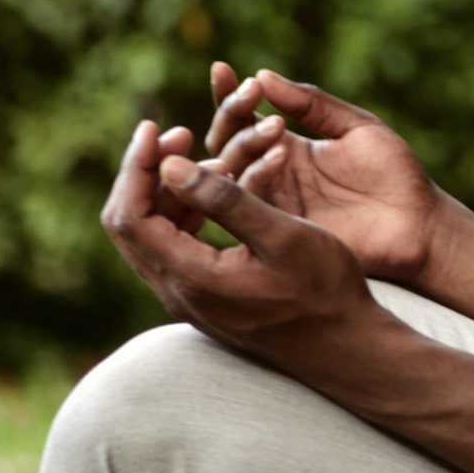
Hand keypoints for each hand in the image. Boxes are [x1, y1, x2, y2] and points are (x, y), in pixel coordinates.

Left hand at [101, 119, 377, 365]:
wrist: (345, 347)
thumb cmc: (325, 291)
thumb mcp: (282, 237)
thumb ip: (226, 201)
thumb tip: (171, 166)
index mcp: (192, 278)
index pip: (131, 216)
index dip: (136, 167)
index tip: (156, 125)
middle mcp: (178, 293)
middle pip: (128, 224)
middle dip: (145, 172)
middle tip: (180, 133)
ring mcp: (189, 299)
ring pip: (149, 235)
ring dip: (166, 191)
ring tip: (208, 156)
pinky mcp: (204, 298)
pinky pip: (172, 247)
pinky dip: (182, 211)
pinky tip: (216, 189)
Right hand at [197, 63, 446, 284]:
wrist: (419, 223)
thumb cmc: (393, 173)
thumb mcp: (354, 126)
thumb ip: (311, 104)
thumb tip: (264, 74)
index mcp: (286, 148)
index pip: (243, 120)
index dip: (227, 95)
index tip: (222, 67)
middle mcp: (272, 176)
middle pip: (227, 144)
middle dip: (232, 115)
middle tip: (251, 93)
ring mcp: (274, 204)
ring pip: (232, 172)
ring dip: (244, 143)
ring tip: (275, 125)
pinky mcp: (280, 230)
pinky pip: (252, 203)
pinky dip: (257, 175)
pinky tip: (280, 153)